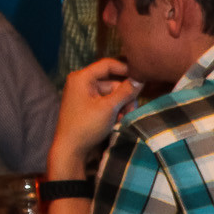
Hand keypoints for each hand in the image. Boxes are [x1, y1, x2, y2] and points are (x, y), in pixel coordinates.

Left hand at [51, 58, 142, 176]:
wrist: (71, 149)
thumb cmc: (86, 126)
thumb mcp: (109, 108)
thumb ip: (125, 91)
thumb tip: (140, 79)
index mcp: (81, 78)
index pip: (108, 64)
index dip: (126, 69)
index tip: (143, 77)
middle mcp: (81, 82)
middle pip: (112, 81)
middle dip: (124, 95)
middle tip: (131, 109)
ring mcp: (84, 94)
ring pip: (112, 93)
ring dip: (121, 104)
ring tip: (123, 118)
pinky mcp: (88, 105)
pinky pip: (106, 101)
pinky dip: (115, 109)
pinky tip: (118, 120)